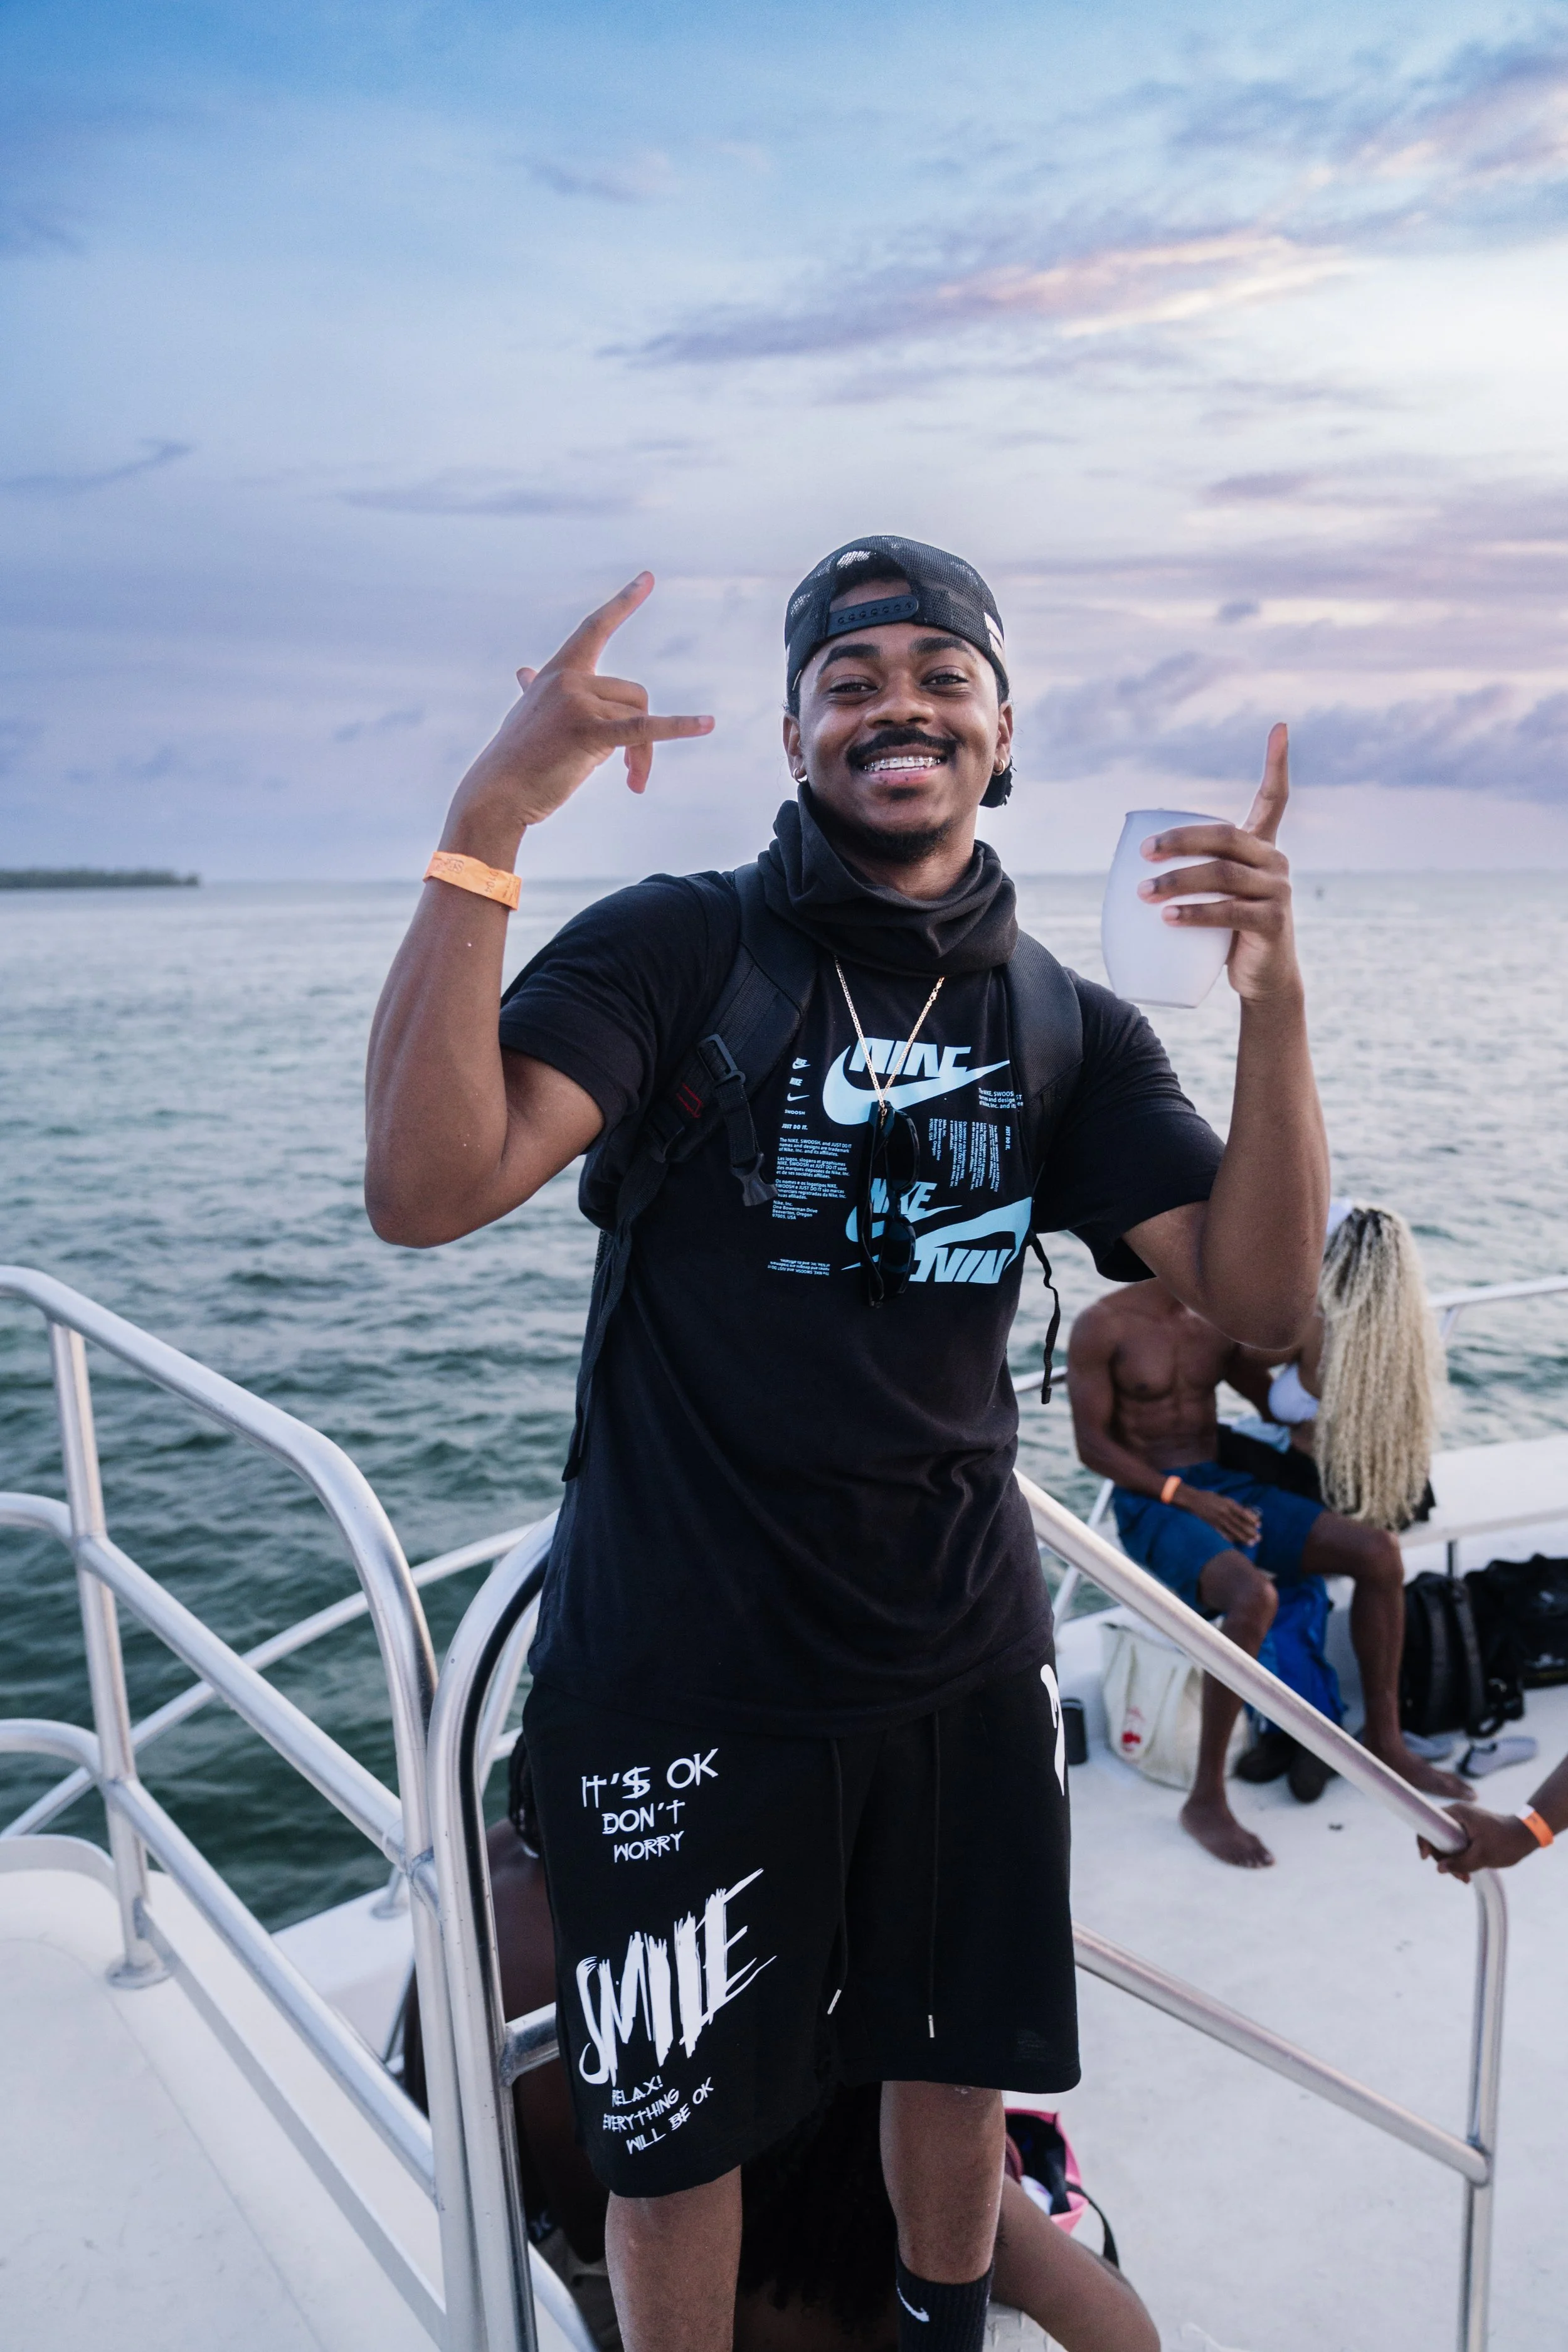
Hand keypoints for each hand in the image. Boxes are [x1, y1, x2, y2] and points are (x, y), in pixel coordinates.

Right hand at [443, 574, 713, 859]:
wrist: (497, 794)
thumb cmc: (515, 759)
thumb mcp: (527, 714)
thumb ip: (535, 690)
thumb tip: (523, 670)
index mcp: (559, 672)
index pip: (595, 628)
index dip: (623, 602)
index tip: (648, 578)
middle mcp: (569, 679)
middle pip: (635, 694)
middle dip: (644, 736)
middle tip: (634, 774)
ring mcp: (577, 702)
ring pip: (640, 718)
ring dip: (645, 755)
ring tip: (633, 782)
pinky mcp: (587, 732)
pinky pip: (643, 727)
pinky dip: (679, 727)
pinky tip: (707, 725)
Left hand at [1137, 723, 1299, 1005]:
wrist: (1263, 979)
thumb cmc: (1228, 931)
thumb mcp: (1214, 894)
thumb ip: (1192, 871)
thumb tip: (1129, 859)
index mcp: (1261, 847)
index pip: (1275, 797)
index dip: (1278, 762)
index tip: (1281, 727)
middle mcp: (1274, 861)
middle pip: (1224, 836)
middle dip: (1180, 840)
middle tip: (1145, 852)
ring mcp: (1278, 890)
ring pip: (1222, 873)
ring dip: (1178, 881)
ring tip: (1143, 893)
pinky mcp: (1273, 921)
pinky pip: (1229, 911)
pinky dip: (1195, 912)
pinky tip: (1168, 917)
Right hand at [1177, 1484, 1260, 1546]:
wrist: (1193, 1500)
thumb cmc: (1209, 1497)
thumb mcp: (1223, 1498)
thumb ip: (1233, 1506)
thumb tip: (1246, 1514)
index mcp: (1228, 1503)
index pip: (1243, 1512)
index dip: (1252, 1519)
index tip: (1259, 1525)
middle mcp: (1224, 1512)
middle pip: (1240, 1524)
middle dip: (1250, 1532)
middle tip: (1259, 1538)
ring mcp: (1218, 1520)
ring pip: (1233, 1530)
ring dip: (1243, 1537)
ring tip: (1252, 1543)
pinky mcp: (1212, 1525)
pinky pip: (1223, 1534)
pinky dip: (1230, 1539)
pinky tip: (1237, 1543)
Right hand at [1418, 1803, 1536, 1881]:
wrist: (1526, 1837)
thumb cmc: (1506, 1843)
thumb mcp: (1482, 1856)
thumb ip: (1459, 1863)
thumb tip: (1439, 1870)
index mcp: (1458, 1813)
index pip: (1429, 1822)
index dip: (1424, 1840)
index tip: (1425, 1858)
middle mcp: (1457, 1814)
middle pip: (1437, 1836)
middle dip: (1444, 1859)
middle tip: (1455, 1876)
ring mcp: (1462, 1822)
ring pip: (1446, 1843)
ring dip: (1452, 1862)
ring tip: (1464, 1878)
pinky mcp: (1468, 1831)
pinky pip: (1455, 1844)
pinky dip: (1459, 1858)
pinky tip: (1467, 1874)